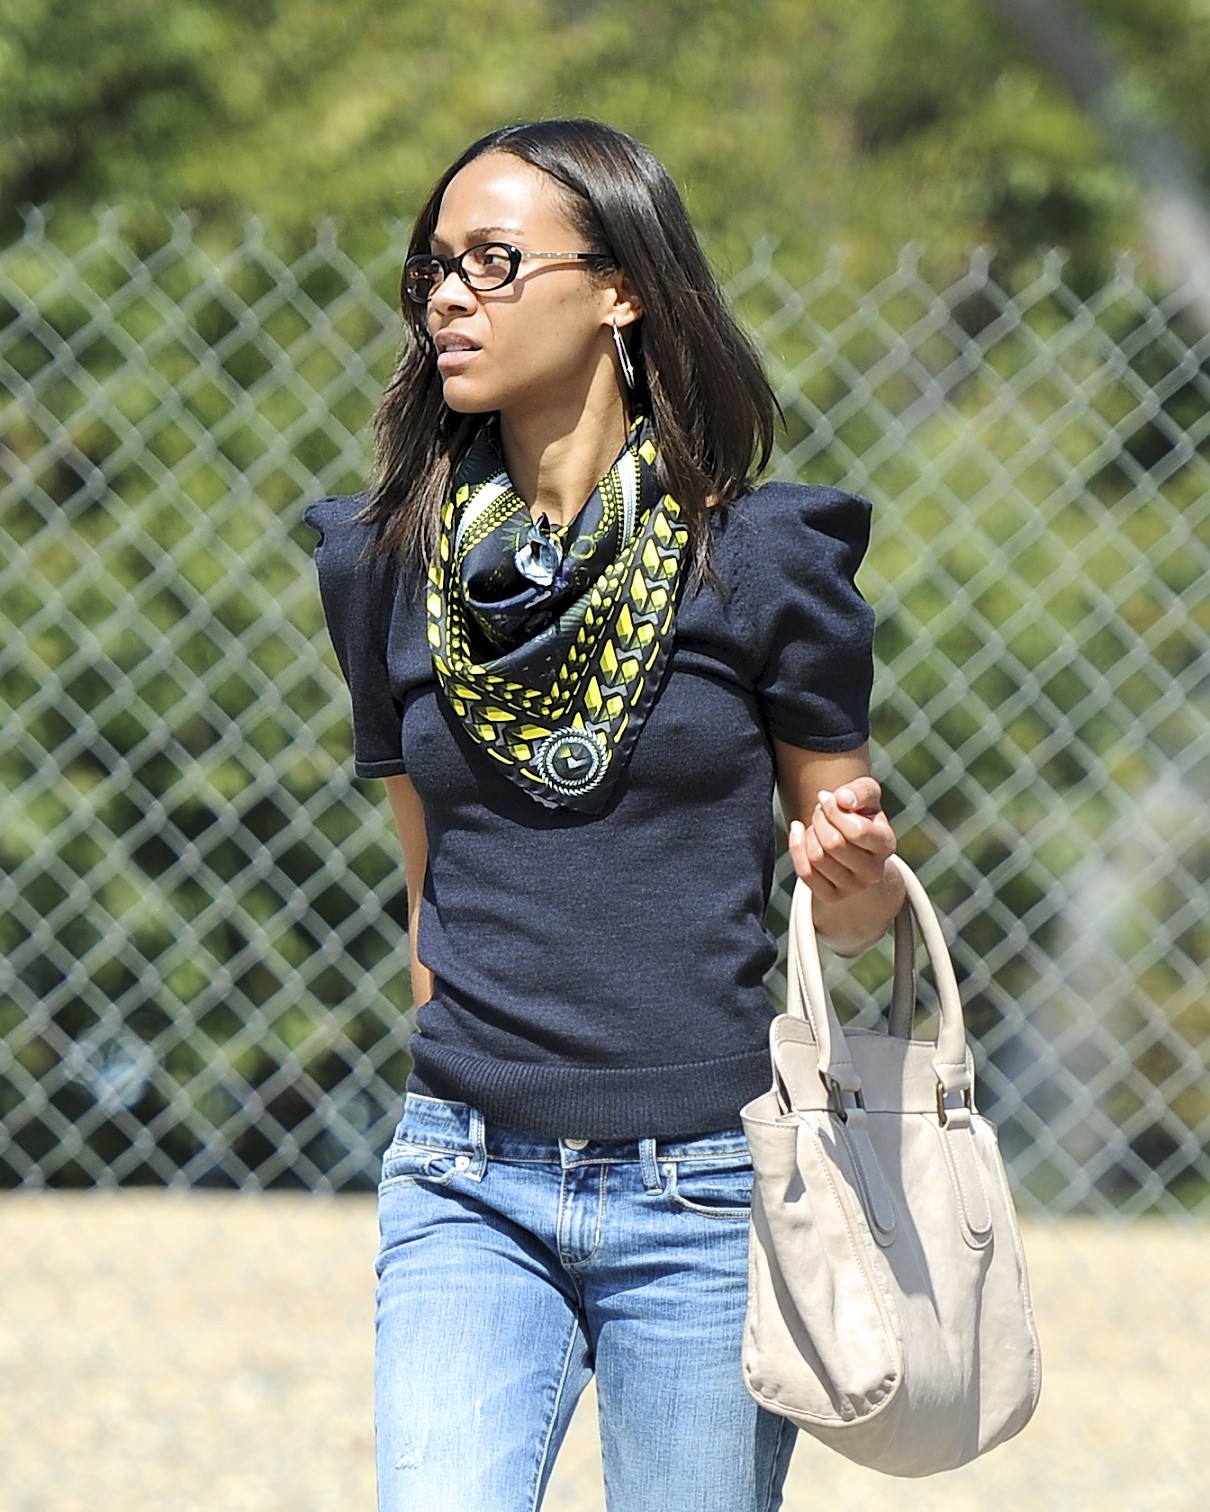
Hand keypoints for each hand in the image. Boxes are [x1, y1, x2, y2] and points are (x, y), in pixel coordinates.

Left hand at [788, 777, 896, 905]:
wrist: (853, 842)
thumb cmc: (860, 813)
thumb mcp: (866, 794)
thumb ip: (860, 791)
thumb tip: (842, 799)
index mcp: (886, 845)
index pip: (856, 831)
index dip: (834, 811)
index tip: (827, 798)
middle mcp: (874, 871)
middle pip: (833, 844)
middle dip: (819, 819)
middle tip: (820, 810)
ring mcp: (853, 887)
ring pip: (817, 857)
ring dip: (809, 833)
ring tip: (816, 824)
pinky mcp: (832, 896)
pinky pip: (805, 873)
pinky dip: (796, 848)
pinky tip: (798, 831)